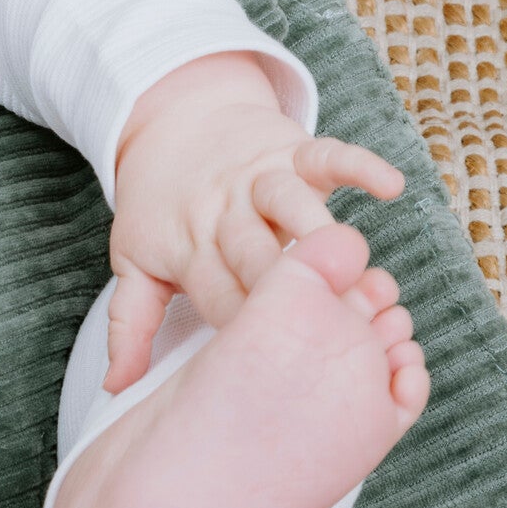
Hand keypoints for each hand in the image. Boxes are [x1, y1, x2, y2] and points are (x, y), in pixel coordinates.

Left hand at [105, 56, 405, 388]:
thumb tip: (115, 389)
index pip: (219, 298)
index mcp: (189, 248)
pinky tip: (390, 187)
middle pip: (254, 253)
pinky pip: (328, 154)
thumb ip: (131, 325)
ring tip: (349, 265)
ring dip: (317, 229)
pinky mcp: (291, 148)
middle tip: (322, 327)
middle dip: (284, 288)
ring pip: (289, 202)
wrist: (172, 118)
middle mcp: (225, 213)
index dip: (246, 331)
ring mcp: (259, 178)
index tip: (275, 368)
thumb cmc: (161, 204)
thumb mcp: (134, 261)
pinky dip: (359, 165)